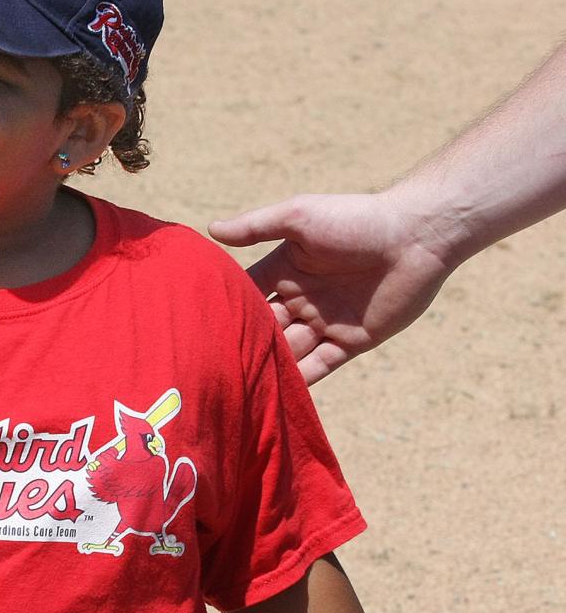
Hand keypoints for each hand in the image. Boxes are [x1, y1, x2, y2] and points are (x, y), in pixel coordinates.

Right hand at [209, 192, 455, 383]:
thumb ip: (256, 227)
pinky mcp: (351, 342)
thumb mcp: (298, 217)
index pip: (247, 293)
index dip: (226, 307)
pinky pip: (320, 366)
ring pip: (289, 350)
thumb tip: (211, 230)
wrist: (416, 236)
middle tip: (209, 364)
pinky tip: (273, 395)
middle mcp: (301, 299)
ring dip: (267, 366)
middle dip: (242, 343)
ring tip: (235, 386)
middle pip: (264, 327)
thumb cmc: (355, 218)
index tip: (195, 325)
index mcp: (285, 270)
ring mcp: (325, 322)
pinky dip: (300, 380)